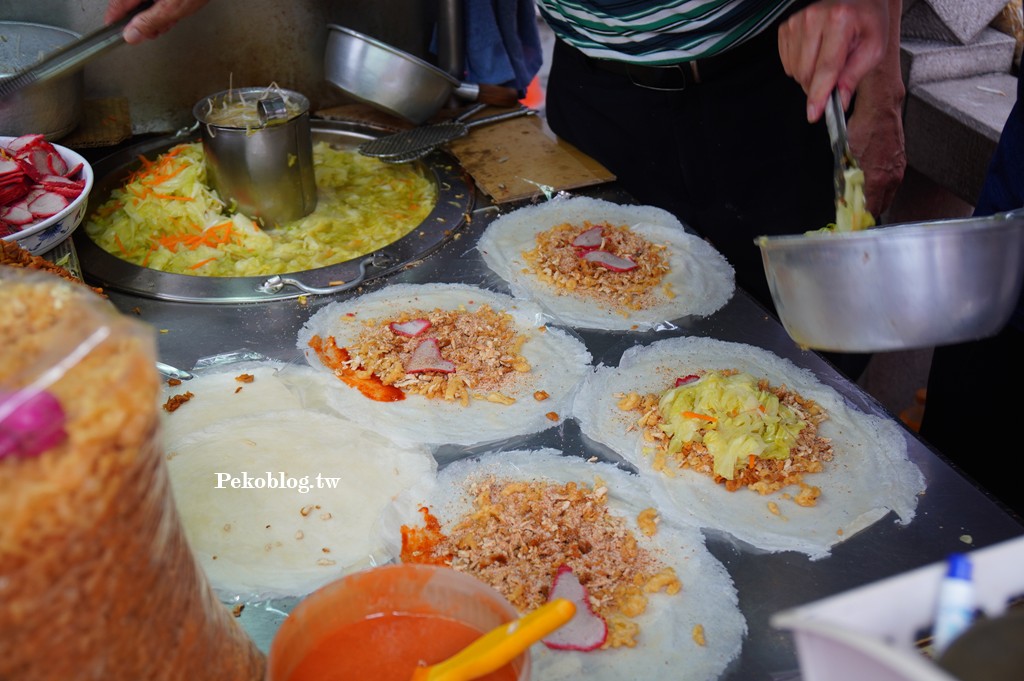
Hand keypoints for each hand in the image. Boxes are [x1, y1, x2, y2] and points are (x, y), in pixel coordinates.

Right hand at [105, 0, 211, 43]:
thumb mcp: (172, 8)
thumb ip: (150, 22)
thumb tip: (131, 35)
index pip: (117, 4)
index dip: (115, 20)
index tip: (114, 31)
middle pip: (131, 3)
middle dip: (143, 21)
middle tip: (152, 32)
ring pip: (145, 1)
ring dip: (155, 14)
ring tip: (168, 22)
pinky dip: (162, 5)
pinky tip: (172, 11)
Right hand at [777, 0, 888, 121]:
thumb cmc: (867, 19)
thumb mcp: (874, 47)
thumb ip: (855, 75)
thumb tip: (839, 99)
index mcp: (840, 21)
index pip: (826, 68)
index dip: (819, 95)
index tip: (814, 113)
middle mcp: (814, 18)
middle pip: (806, 73)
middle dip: (819, 85)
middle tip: (835, 76)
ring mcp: (796, 22)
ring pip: (794, 71)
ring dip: (809, 76)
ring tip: (826, 59)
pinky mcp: (786, 27)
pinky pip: (787, 63)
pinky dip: (799, 66)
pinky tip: (814, 54)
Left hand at [848, 77, 905, 216]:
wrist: (881, 107)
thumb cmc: (863, 129)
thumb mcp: (847, 157)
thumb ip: (849, 179)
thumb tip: (847, 194)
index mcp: (879, 179)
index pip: (872, 209)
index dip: (861, 218)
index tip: (853, 222)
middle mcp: (893, 177)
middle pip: (882, 205)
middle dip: (869, 210)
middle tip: (855, 211)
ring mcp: (899, 169)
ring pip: (888, 193)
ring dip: (876, 198)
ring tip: (861, 197)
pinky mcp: (901, 161)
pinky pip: (892, 181)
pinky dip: (882, 185)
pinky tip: (871, 181)